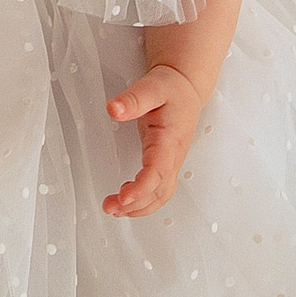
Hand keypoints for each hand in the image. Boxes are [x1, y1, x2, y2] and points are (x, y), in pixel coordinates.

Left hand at [101, 64, 202, 218]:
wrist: (185, 88)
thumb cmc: (170, 88)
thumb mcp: (151, 87)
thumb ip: (132, 99)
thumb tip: (112, 109)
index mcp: (169, 139)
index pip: (158, 170)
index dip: (142, 187)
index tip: (123, 197)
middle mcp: (173, 155)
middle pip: (159, 189)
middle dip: (136, 204)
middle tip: (109, 207)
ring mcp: (172, 161)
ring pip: (161, 194)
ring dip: (139, 207)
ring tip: (113, 209)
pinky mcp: (167, 163)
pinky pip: (159, 190)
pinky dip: (144, 201)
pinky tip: (126, 202)